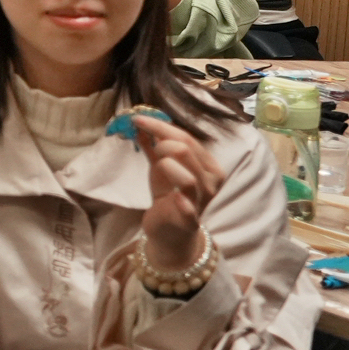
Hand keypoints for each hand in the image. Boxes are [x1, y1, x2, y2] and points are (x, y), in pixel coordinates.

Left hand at [130, 116, 226, 272]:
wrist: (170, 231)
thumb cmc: (168, 195)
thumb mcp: (161, 167)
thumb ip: (153, 146)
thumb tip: (139, 122)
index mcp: (209, 166)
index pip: (187, 138)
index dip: (161, 126)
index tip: (138, 118)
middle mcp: (212, 182)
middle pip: (187, 151)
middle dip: (161, 141)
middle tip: (148, 143)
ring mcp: (202, 201)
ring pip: (189, 177)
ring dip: (166, 164)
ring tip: (157, 163)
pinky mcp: (189, 220)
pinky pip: (189, 207)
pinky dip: (181, 200)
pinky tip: (174, 197)